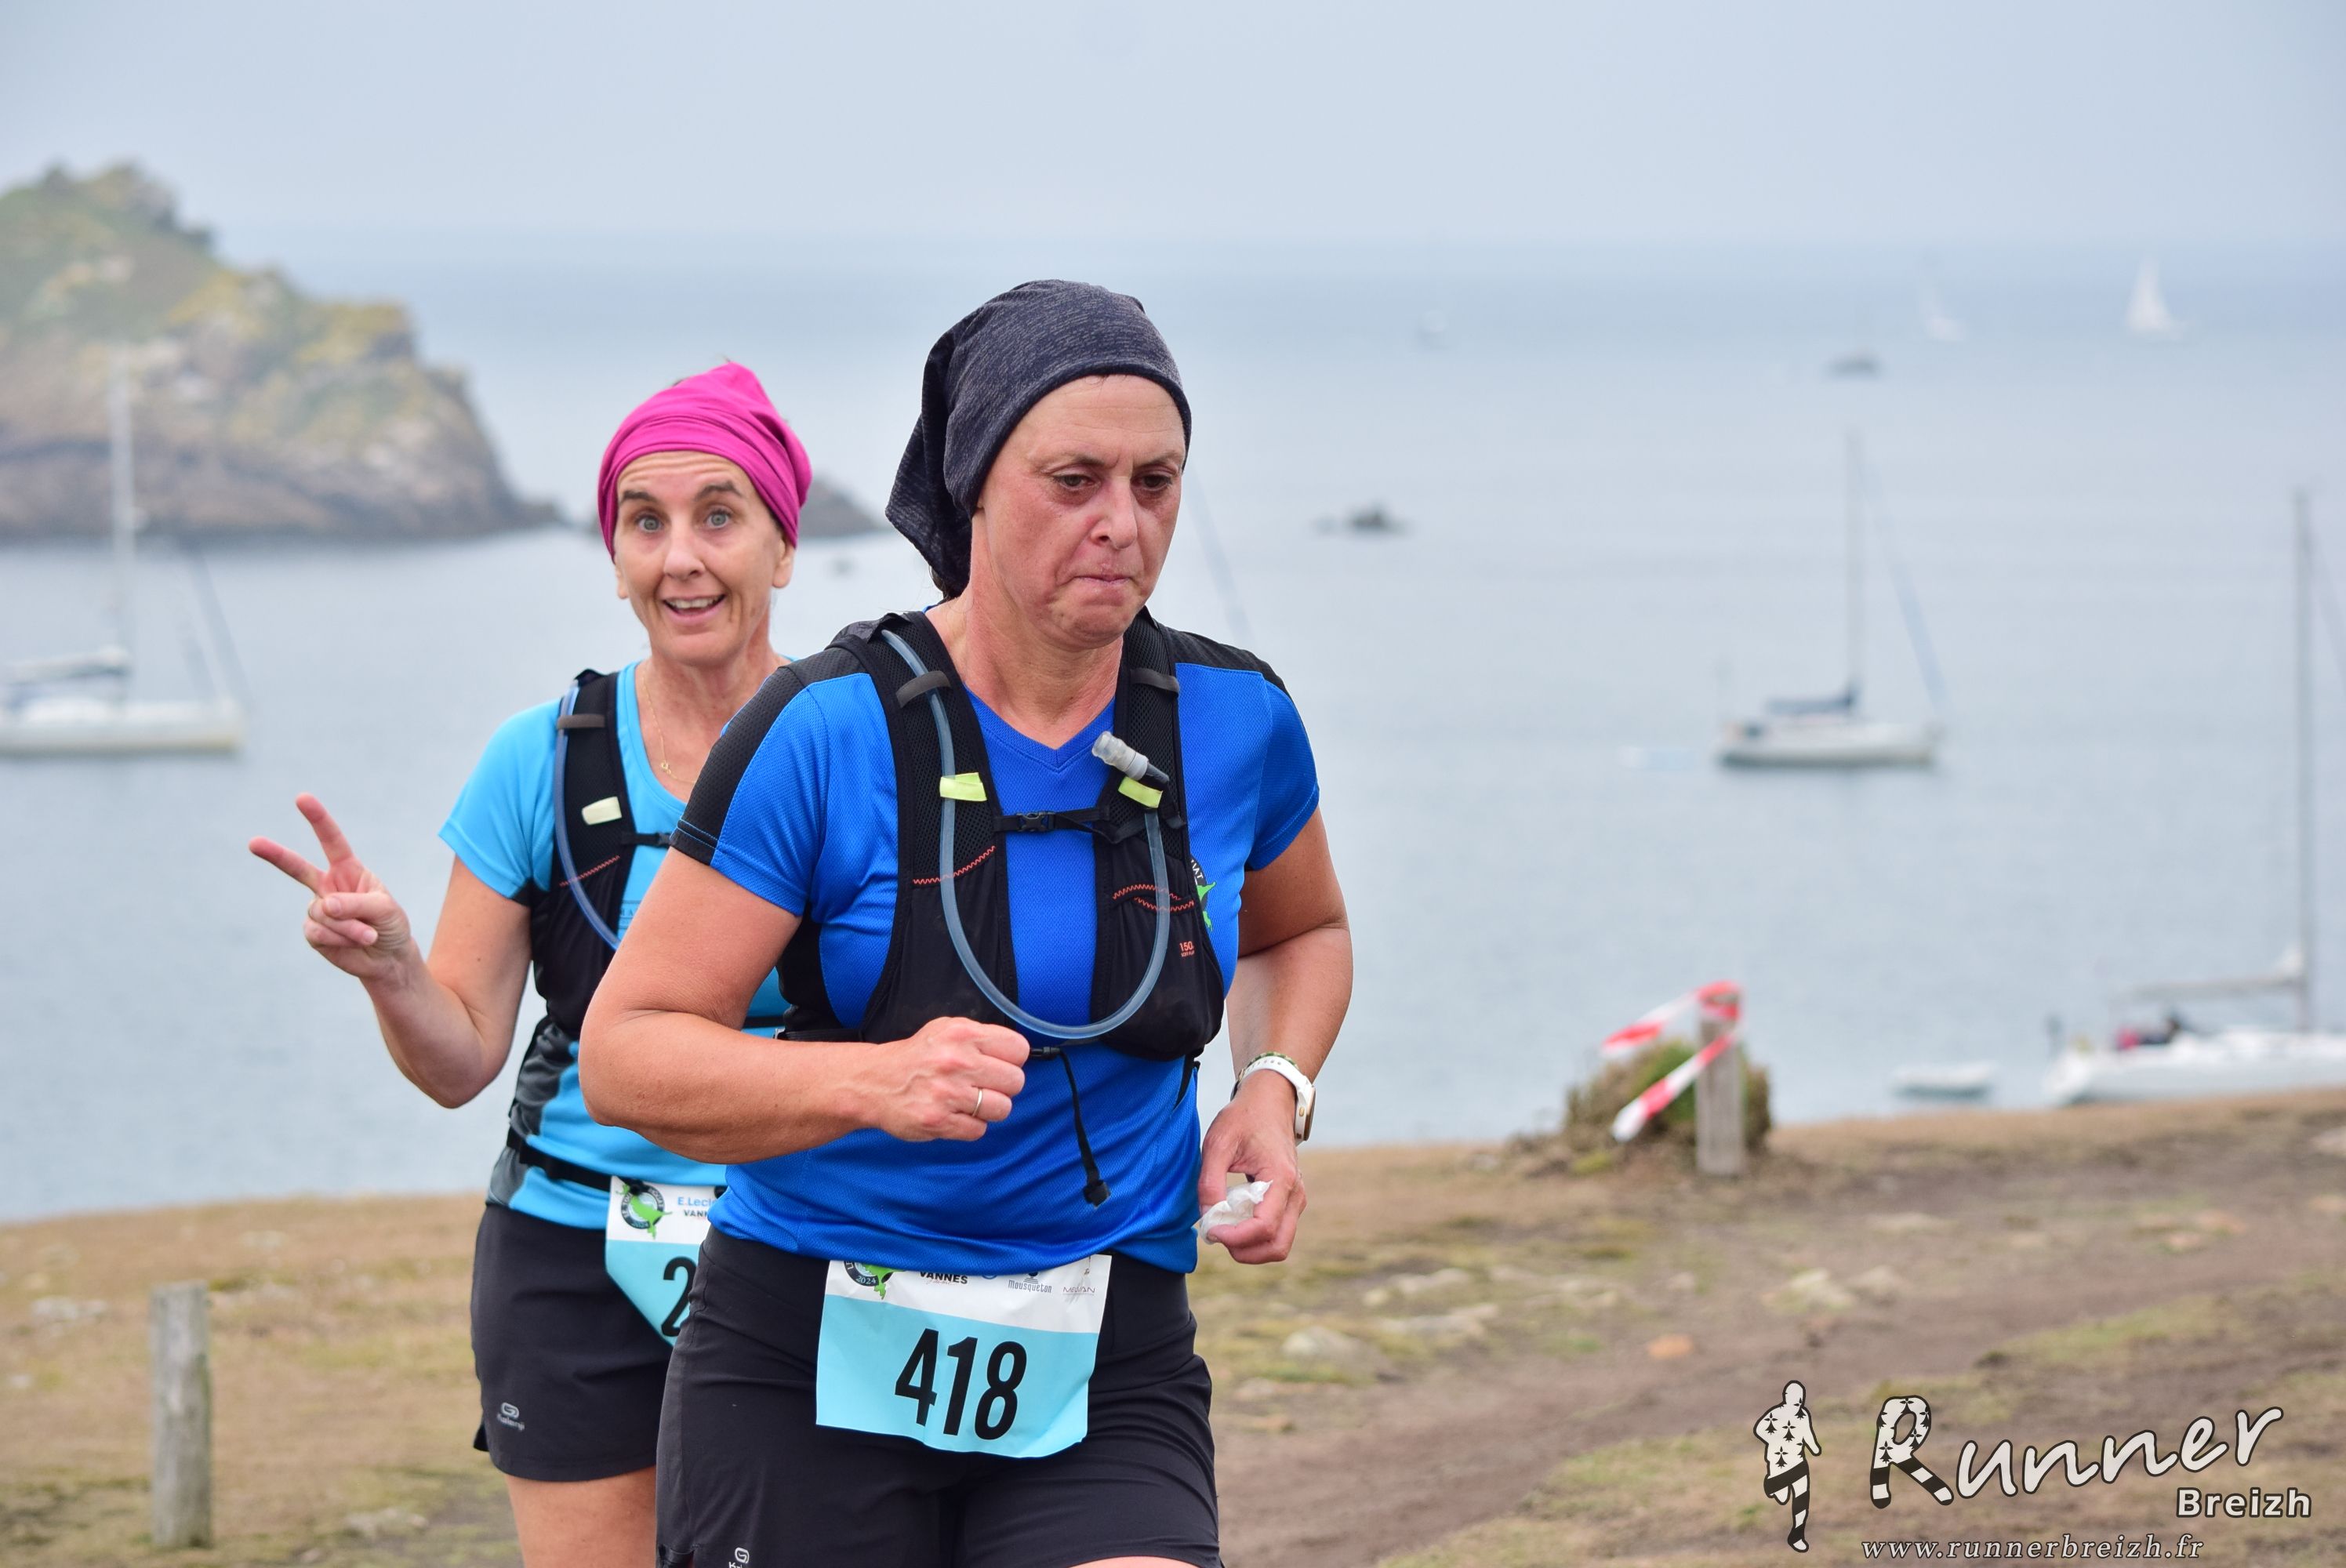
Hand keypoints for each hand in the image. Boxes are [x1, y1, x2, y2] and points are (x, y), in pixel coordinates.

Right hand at [248, 794, 415, 984]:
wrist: (387, 958)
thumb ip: (356, 903)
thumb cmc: (391, 925)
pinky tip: (353, 943)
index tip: (302, 798)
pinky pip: (318, 932)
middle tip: (253, 843)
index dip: (318, 820)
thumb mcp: (385, 909)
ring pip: (321, 912)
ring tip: (369, 935)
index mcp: (348, 870)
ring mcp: (318, 909)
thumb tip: (324, 905)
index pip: (332, 841)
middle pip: (297, 868)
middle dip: (275, 855)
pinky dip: (340, 939)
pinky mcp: (313, 932)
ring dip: (347, 926)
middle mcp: (328, 886)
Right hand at [865, 1017, 1028, 1142]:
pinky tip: (955, 1115)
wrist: (874, 1081)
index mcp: (962, 1034)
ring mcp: (947, 1093)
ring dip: (989, 1109)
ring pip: (1002, 1108)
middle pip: (1015, 1081)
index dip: (1012, 1060)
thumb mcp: (947, 1030)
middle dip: (1003, 1086)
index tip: (999, 1064)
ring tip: (970, 1102)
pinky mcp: (938, 1121)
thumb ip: (981, 1038)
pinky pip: (979, 1130)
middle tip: (983, 1086)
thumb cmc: (918, 1057)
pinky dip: (970, 1126)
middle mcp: (956, 1061)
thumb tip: (1017, 1054)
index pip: (1018, 1049)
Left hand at [1197, 1071, 1304, 1263]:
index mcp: (1281, 1179)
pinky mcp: (1289, 1202)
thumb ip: (1210, 1182)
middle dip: (1244, 1251)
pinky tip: (1233, 1219)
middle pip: (1278, 1246)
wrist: (1269, 1103)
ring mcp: (1296, 1200)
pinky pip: (1276, 1233)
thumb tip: (1208, 1218)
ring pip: (1279, 1245)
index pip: (1263, 1227)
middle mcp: (1295, 1194)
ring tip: (1223, 1227)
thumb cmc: (1244, 1119)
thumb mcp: (1218, 1143)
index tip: (1210, 1230)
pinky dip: (1254, 1237)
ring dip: (1249, 1247)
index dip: (1234, 1237)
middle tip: (1216, 1235)